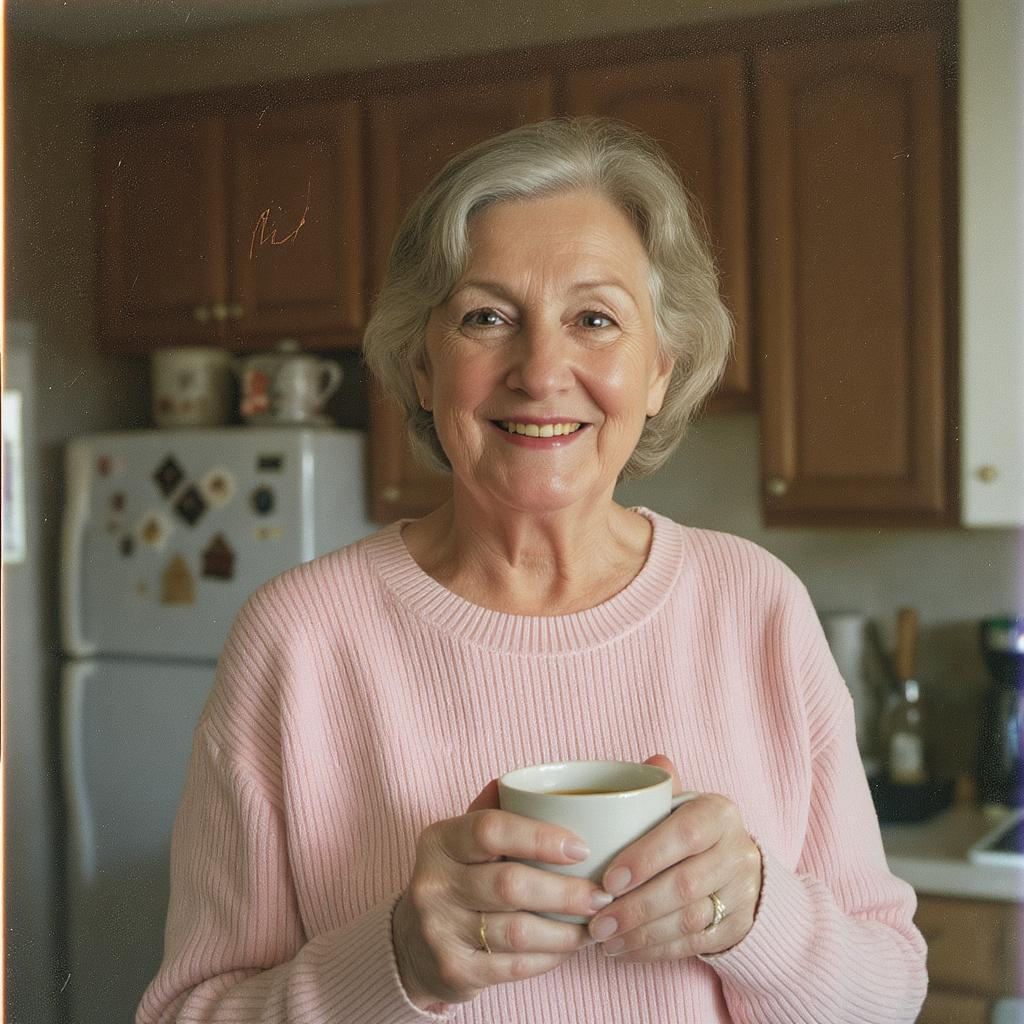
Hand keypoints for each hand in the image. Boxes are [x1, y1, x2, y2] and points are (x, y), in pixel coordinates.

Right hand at [393, 779, 610, 1008]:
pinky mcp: (454, 970)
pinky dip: (550, 957)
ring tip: (594, 923)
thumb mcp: (463, 839)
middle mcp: (434, 884)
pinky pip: (516, 966)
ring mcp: (439, 931)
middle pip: (511, 885)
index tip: (582, 847)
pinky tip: (568, 947)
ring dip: (566, 930)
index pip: (490, 829)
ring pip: (519, 931)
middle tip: (602, 894)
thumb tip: (534, 783)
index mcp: (439, 840)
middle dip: (566, 892)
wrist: (413, 944)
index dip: (540, 838)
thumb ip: (495, 809)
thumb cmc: (457, 878)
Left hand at [587, 755, 761, 961]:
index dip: (645, 858)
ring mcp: (742, 892)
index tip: (608, 879)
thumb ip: (659, 789)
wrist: (737, 866)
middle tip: (597, 919)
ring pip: (690, 919)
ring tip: (604, 938)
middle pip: (685, 885)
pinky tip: (626, 950)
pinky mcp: (737, 926)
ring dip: (642, 934)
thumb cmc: (689, 828)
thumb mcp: (678, 803)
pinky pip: (695, 944)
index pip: (685, 835)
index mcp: (719, 813)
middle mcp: (737, 851)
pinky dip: (657, 951)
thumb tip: (653, 761)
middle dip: (636, 907)